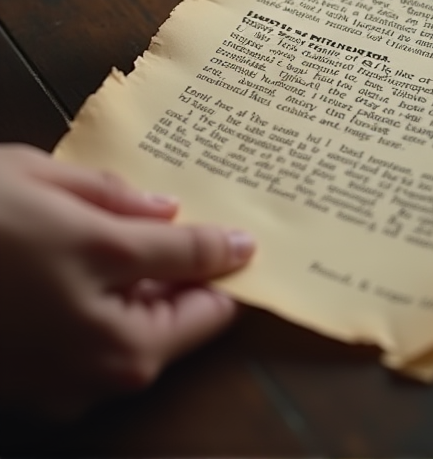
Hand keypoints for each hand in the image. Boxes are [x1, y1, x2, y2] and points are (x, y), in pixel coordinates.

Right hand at [0, 145, 253, 417]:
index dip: (229, 248)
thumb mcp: (46, 182)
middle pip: (187, 323)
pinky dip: (111, 324)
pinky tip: (91, 280)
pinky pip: (100, 361)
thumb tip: (165, 212)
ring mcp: (70, 387)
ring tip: (148, 251)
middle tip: (207, 237)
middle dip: (198, 283)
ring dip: (156, 306)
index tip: (247, 237)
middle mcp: (103, 354)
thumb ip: (116, 199)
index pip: (201, 271)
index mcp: (111, 291)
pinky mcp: (38, 398)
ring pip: (146, 348)